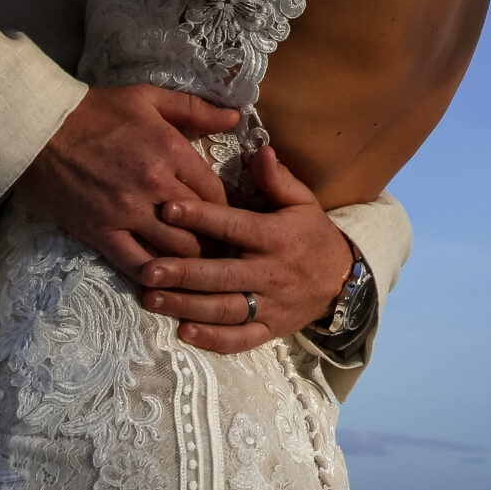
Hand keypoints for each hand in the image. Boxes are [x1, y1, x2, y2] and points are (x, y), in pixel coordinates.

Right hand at [13, 84, 240, 275]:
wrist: (37, 130)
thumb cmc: (94, 110)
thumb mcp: (148, 98)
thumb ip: (194, 109)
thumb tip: (235, 119)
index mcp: (171, 150)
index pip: (216, 193)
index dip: (225, 210)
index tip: (226, 220)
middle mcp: (154, 184)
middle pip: (202, 227)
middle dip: (214, 241)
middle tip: (220, 252)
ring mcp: (127, 211)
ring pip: (176, 251)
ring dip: (190, 262)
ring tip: (198, 270)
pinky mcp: (100, 232)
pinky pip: (136, 264)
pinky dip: (155, 277)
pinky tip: (165, 285)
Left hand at [137, 146, 353, 353]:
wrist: (342, 281)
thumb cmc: (312, 235)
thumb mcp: (302, 202)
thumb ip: (278, 178)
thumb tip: (260, 150)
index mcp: (276, 237)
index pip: (234, 226)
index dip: (201, 217)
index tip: (169, 209)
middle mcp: (271, 272)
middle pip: (222, 274)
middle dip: (184, 273)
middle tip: (149, 269)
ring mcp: (270, 305)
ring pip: (225, 309)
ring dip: (187, 306)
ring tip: (152, 298)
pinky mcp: (270, 330)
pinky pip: (240, 339)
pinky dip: (213, 339)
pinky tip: (184, 332)